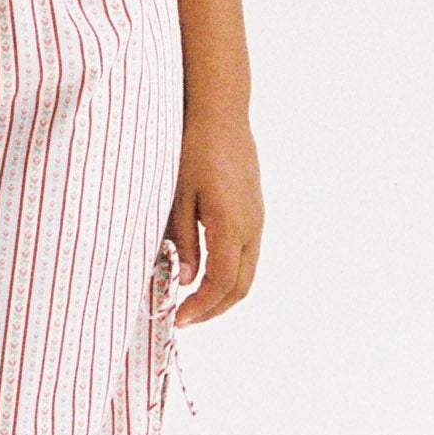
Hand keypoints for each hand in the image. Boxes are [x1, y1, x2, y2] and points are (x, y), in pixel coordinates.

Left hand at [163, 114, 262, 324]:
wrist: (221, 115)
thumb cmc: (194, 150)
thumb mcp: (177, 195)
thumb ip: (182, 240)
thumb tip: (185, 280)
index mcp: (231, 225)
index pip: (221, 282)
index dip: (201, 307)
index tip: (178, 319)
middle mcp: (251, 227)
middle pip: (240, 286)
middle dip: (214, 309)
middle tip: (185, 319)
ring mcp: (256, 220)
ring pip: (247, 272)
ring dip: (222, 293)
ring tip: (193, 301)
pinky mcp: (254, 211)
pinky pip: (246, 254)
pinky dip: (229, 274)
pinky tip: (205, 271)